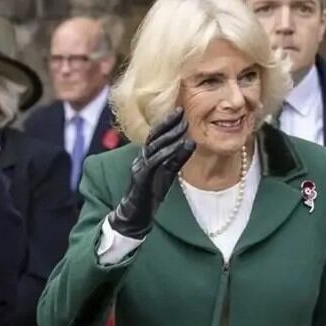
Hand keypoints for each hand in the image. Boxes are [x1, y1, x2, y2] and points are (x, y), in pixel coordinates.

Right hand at [108, 108, 194, 238]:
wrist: (135, 215)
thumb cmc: (150, 194)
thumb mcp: (167, 174)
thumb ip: (176, 159)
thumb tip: (190, 143)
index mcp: (146, 157)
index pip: (156, 136)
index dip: (167, 122)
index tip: (180, 110)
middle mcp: (140, 159)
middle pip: (153, 137)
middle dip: (167, 123)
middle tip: (181, 111)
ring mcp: (139, 168)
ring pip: (154, 147)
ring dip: (169, 136)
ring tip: (183, 126)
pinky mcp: (141, 178)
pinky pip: (154, 162)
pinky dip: (167, 153)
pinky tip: (178, 146)